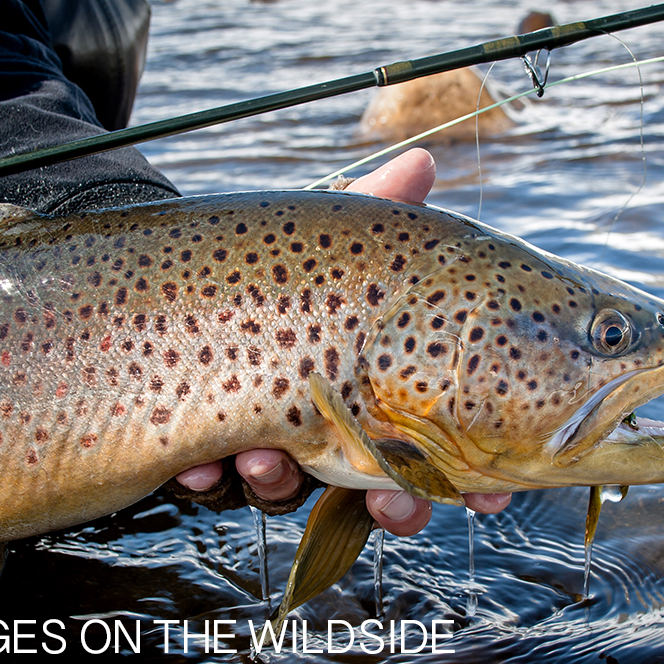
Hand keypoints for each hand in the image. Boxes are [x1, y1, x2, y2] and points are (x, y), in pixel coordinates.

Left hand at [173, 148, 510, 534]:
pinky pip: (207, 483)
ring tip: (264, 460)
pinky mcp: (202, 452)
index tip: (487, 496)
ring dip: (280, 484)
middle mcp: (320, 427)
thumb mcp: (328, 238)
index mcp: (367, 392)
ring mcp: (261, 446)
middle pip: (367, 487)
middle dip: (389, 502)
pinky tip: (197, 468)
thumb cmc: (274, 259)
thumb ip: (375, 208)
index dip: (460, 476)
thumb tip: (421, 160)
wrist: (176, 269)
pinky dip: (204, 478)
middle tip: (392, 498)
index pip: (426, 449)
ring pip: (283, 491)